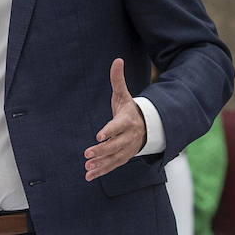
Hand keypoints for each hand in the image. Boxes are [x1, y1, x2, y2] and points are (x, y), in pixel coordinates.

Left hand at [84, 58, 145, 181]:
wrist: (147, 126)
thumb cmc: (129, 109)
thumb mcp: (124, 94)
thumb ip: (118, 79)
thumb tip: (117, 59)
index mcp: (128, 120)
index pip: (118, 126)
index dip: (109, 131)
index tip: (99, 135)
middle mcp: (129, 136)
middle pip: (116, 145)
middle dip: (102, 150)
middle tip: (87, 153)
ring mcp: (127, 148)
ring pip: (115, 158)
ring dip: (101, 163)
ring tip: (88, 167)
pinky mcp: (124, 157)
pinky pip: (113, 165)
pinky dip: (102, 171)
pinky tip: (89, 175)